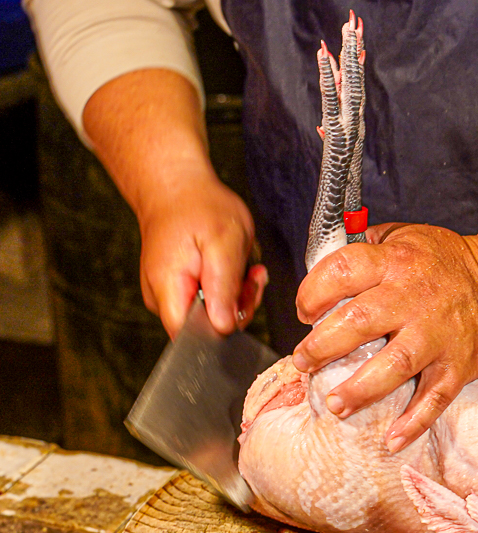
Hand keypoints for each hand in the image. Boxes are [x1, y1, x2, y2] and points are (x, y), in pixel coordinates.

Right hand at [137, 170, 267, 337]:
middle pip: (207, 328)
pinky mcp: (182, 289)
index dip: (224, 328)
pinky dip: (228, 286)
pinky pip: (211, 300)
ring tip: (243, 265)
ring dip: (237, 294)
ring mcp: (171, 295)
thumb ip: (223, 288)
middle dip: (237, 306)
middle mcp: (164, 298)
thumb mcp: (223, 244)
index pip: (193, 337)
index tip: (241, 298)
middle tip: (250, 276)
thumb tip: (224, 327)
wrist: (177, 186)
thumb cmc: (198, 207)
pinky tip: (233, 266)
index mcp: (168, 290)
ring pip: (213, 314)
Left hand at [293, 223, 477, 450]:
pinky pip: (435, 397)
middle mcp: (416, 297)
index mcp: (396, 262)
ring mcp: (439, 334)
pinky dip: (415, 422)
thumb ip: (365, 247)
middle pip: (361, 322)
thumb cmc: (447, 262)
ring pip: (395, 365)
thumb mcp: (406, 236)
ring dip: (360, 389)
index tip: (305, 313)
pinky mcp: (459, 364)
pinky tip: (392, 439)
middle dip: (323, 346)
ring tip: (335, 404)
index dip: (313, 293)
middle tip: (304, 363)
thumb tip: (317, 265)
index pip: (343, 272)